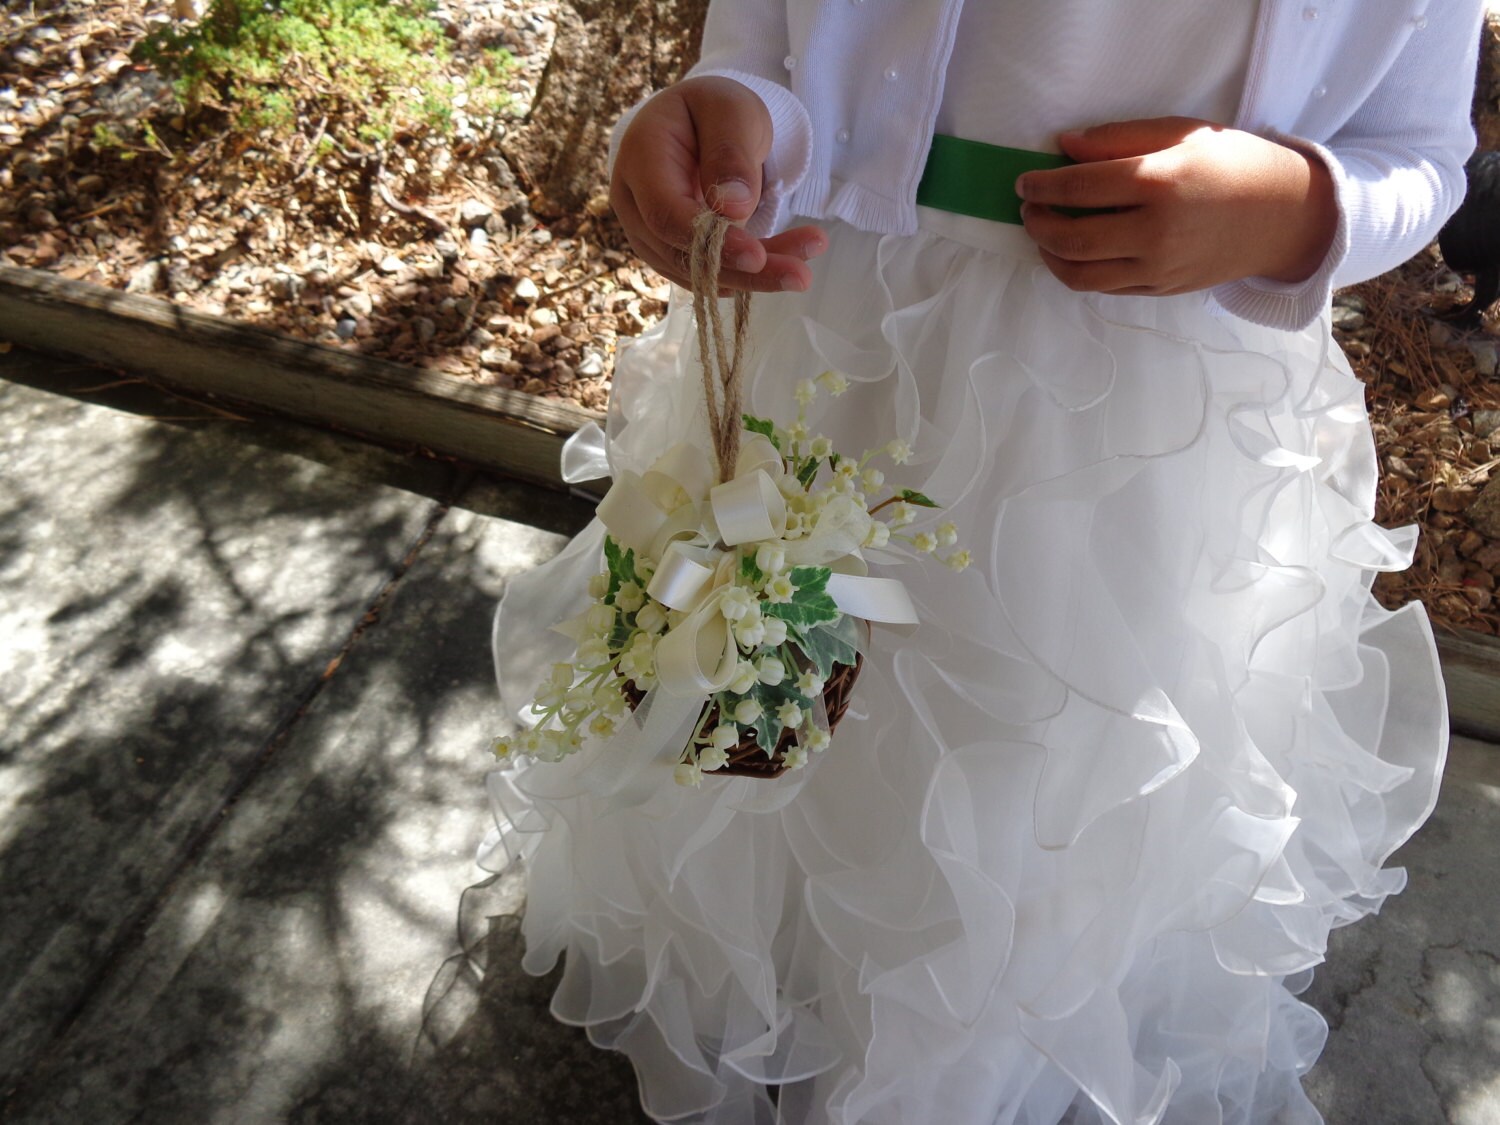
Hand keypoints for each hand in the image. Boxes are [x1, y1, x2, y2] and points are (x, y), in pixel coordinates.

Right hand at [610, 76, 826, 293]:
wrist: (700, 125)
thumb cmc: (712, 110)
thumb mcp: (729, 110)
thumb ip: (730, 152)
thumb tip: (734, 207)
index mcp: (641, 159)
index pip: (666, 214)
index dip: (710, 240)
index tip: (756, 254)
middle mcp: (635, 205)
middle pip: (683, 254)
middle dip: (743, 271)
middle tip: (799, 277)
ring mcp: (650, 235)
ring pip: (700, 273)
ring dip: (754, 277)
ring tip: (802, 271)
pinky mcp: (673, 254)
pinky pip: (710, 274)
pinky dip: (751, 274)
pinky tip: (788, 264)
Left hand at [1015, 117, 1337, 295]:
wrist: (1283, 215)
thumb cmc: (1232, 163)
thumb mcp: (1181, 133)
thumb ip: (1120, 138)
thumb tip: (1064, 146)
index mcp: (1161, 183)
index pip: (1081, 186)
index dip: (1043, 186)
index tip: (1025, 183)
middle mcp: (1156, 232)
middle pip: (1072, 238)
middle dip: (1038, 224)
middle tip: (1029, 209)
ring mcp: (1159, 268)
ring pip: (1081, 274)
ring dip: (1050, 255)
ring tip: (1043, 235)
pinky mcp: (1161, 290)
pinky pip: (1104, 288)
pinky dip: (1078, 271)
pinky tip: (1073, 252)